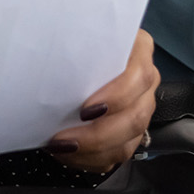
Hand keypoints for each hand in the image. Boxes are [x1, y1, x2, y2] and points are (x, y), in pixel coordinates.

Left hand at [42, 30, 162, 171]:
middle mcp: (146, 80)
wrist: (76, 56)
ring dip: (93, 151)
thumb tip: (48, 57)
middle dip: (98, 134)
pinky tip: (69, 154)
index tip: (85, 110)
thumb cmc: (75, 42)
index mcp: (138, 50)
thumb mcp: (76, 34)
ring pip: (129, 140)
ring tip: (61, 148)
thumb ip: (74, 42)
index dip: (116, 97)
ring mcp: (141, 107)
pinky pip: (119, 154)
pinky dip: (92, 159)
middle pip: (135, 115)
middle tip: (64, 139)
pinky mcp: (132, 131)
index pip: (138, 76)